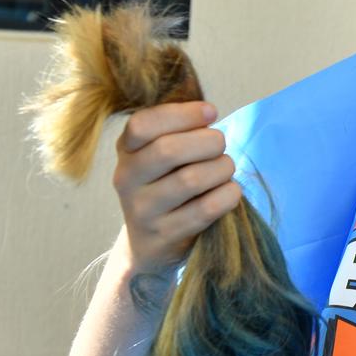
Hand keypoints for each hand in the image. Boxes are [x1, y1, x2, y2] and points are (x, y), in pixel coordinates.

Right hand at [112, 101, 240, 273]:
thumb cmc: (166, 183)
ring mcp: (143, 211)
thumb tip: (208, 112)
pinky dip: (228, 194)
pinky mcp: (165, 236)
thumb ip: (177, 129)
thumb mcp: (159, 154)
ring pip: (191, 179)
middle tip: (220, 144)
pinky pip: (207, 208)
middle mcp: (127, 180)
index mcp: (126, 151)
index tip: (211, 112)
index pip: (142, 124)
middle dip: (208, 141)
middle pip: (168, 151)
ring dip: (222, 168)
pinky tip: (229, 191)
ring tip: (225, 168)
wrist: (148, 244)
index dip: (182, 114)